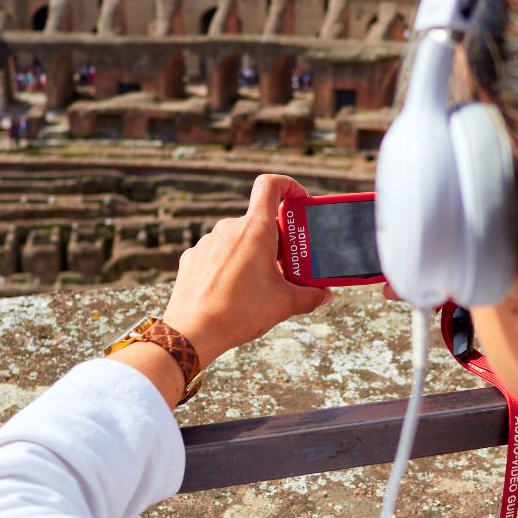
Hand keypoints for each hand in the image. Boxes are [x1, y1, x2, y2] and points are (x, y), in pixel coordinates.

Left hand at [163, 174, 332, 366]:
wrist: (193, 332)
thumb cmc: (239, 313)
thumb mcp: (283, 304)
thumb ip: (309, 296)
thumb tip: (324, 296)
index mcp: (255, 230)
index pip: (271, 185)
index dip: (288, 185)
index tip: (299, 200)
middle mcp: (229, 228)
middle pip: (259, 221)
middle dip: (276, 240)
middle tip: (287, 265)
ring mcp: (208, 242)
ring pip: (238, 238)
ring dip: (252, 253)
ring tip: (259, 284)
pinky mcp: (193, 257)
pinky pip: (218, 253)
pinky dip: (230, 264)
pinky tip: (233, 290)